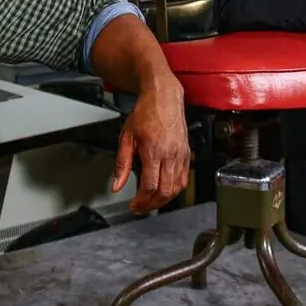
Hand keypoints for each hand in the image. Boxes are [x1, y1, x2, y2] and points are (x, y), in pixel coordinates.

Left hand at [112, 77, 189, 213]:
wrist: (164, 97)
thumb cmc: (145, 112)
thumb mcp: (126, 137)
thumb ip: (121, 164)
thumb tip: (117, 185)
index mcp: (153, 150)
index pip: (150, 185)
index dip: (141, 201)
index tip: (133, 205)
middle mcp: (170, 154)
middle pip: (165, 191)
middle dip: (152, 204)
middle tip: (140, 208)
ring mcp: (181, 154)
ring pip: (177, 187)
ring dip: (164, 199)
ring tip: (151, 202)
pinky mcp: (187, 153)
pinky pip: (184, 178)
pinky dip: (175, 189)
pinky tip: (165, 191)